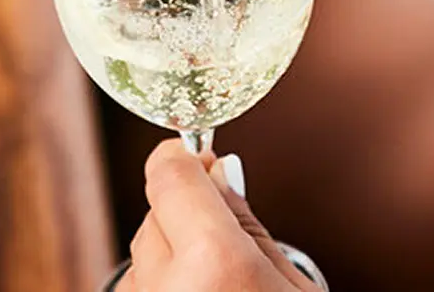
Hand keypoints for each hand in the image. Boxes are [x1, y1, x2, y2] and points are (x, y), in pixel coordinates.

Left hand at [116, 139, 319, 290]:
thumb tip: (220, 173)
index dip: (183, 155)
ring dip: (173, 250)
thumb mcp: (292, 285)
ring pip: (145, 248)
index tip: (202, 155)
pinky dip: (164, 281)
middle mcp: (164, 282)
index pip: (170, 173)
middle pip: (157, 209)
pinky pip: (140, 281)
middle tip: (231, 240)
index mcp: (212, 261)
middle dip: (188, 211)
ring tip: (220, 285)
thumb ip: (248, 225)